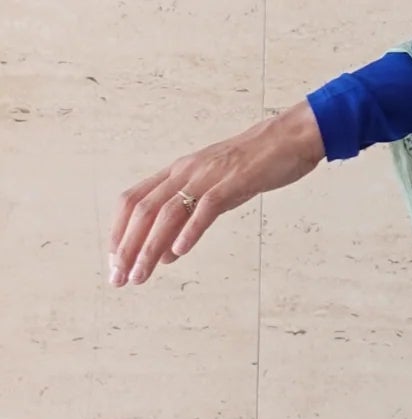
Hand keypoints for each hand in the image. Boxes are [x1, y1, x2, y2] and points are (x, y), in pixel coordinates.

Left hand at [108, 100, 326, 285]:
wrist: (290, 138)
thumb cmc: (255, 166)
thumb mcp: (215, 193)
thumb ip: (188, 219)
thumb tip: (165, 253)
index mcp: (178, 172)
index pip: (133, 200)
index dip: (118, 232)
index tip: (114, 263)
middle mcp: (186, 172)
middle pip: (143, 210)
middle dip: (127, 248)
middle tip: (119, 280)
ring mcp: (209, 176)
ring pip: (167, 213)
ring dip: (150, 248)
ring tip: (141, 275)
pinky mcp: (234, 182)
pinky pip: (206, 207)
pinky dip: (190, 231)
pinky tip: (179, 252)